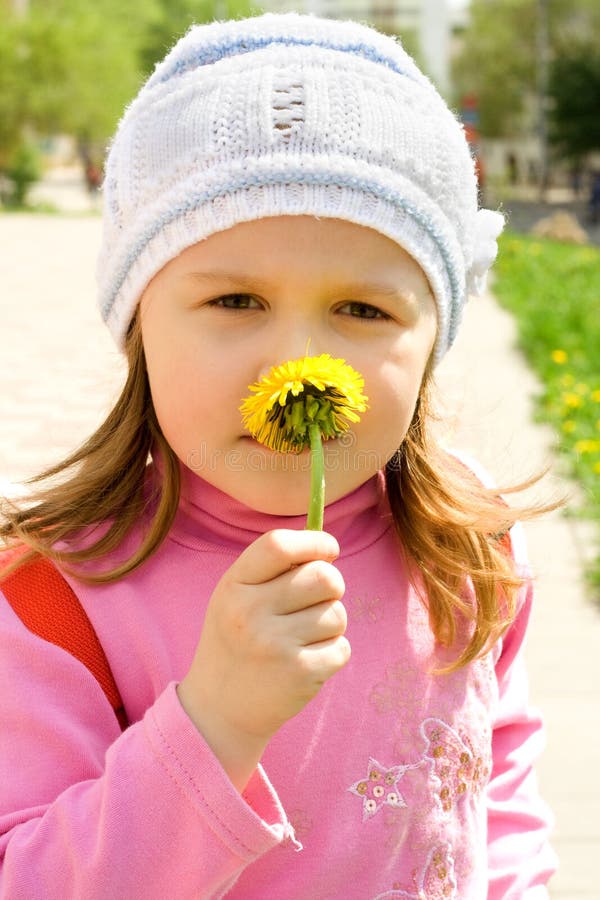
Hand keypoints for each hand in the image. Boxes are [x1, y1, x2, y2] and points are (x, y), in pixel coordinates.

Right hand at [177, 529, 349, 789]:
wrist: (218, 709)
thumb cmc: (236, 640)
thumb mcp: (237, 596)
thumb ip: (273, 568)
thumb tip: (326, 545)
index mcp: (234, 586)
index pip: (279, 544)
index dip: (314, 542)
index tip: (328, 549)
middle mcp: (251, 613)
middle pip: (324, 577)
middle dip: (331, 586)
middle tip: (319, 599)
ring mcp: (275, 645)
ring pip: (337, 614)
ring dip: (330, 625)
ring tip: (302, 639)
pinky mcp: (299, 674)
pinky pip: (342, 648)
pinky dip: (332, 654)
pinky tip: (306, 663)